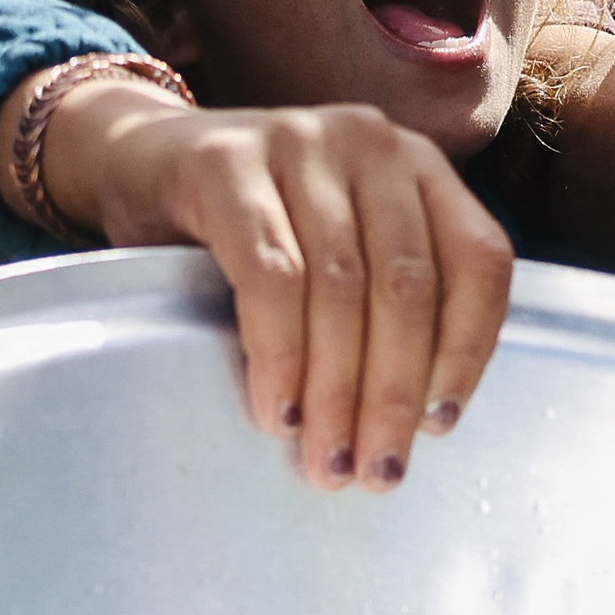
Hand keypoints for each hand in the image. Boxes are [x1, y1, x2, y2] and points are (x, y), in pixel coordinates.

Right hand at [44, 82, 517, 489]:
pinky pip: (270, 279)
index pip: (479, 260)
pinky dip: (280, 357)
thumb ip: (383, 300)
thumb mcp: (337, 245)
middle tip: (375, 472)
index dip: (468, 351)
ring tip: (326, 459)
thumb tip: (415, 424)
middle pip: (407, 286)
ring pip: (341, 290)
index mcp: (420, 166)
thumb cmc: (252, 227)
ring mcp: (298, 142)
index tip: (439, 427)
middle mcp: (370, 143)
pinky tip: (278, 412)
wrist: (135, 160)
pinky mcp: (224, 165)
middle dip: (393, 395)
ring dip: (337, 393)